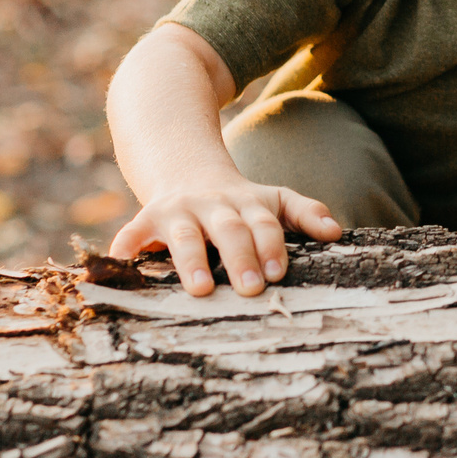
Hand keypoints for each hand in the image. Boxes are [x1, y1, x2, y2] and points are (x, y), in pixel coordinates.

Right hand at [107, 179, 341, 295]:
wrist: (185, 168)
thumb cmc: (239, 202)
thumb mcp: (273, 200)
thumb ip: (305, 212)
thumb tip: (336, 231)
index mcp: (248, 203)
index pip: (264, 223)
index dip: (271, 246)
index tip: (279, 273)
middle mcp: (213, 205)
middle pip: (230, 230)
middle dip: (240, 258)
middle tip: (251, 289)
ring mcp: (179, 210)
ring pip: (185, 234)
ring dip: (192, 260)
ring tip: (201, 289)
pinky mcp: (147, 217)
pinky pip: (134, 233)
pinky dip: (126, 246)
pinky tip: (121, 263)